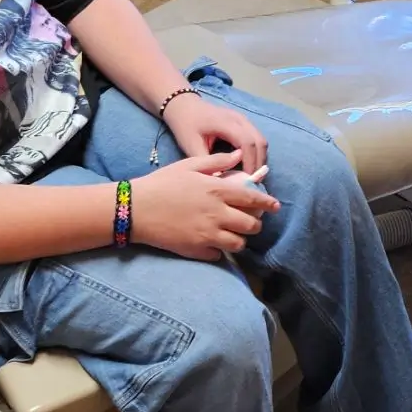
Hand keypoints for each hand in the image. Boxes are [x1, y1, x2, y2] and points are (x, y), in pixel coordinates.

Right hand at [130, 151, 280, 260]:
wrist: (136, 209)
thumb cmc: (162, 183)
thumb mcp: (189, 165)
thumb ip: (217, 161)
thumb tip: (239, 156)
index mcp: (218, 190)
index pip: (253, 199)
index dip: (268, 203)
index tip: (275, 206)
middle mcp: (217, 214)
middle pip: (251, 226)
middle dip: (255, 224)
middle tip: (250, 222)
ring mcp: (208, 235)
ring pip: (239, 244)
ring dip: (239, 239)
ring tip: (233, 234)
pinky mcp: (197, 250)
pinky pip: (219, 255)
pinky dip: (219, 251)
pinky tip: (211, 243)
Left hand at [163, 91, 267, 173]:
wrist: (184, 105)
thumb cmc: (186, 125)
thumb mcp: (191, 146)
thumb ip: (208, 163)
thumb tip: (223, 182)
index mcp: (225, 123)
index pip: (247, 143)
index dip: (250, 163)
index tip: (246, 181)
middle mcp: (239, 119)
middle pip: (260, 142)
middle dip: (258, 163)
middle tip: (251, 182)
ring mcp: (243, 119)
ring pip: (261, 140)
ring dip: (259, 158)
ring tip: (249, 175)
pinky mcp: (243, 122)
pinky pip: (256, 138)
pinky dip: (256, 152)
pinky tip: (246, 164)